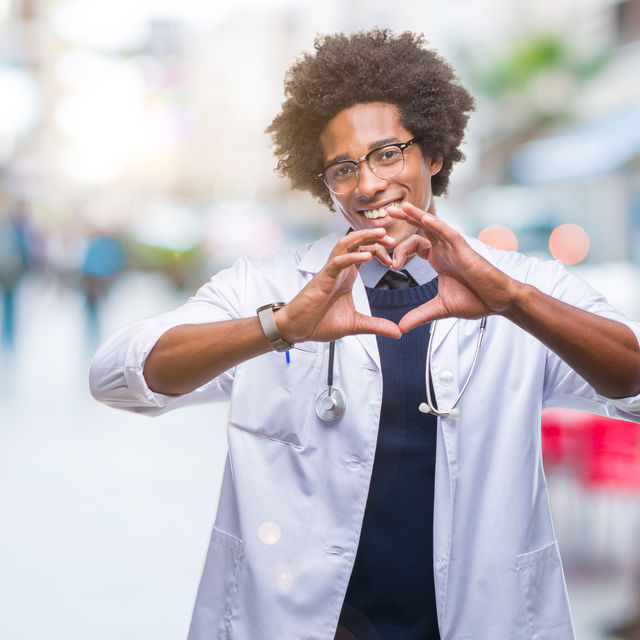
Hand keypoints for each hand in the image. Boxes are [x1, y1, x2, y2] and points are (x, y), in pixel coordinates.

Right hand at [277, 228, 402, 342]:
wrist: (298, 329)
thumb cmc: (320, 322)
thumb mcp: (356, 325)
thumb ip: (377, 326)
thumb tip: (398, 333)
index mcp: (347, 276)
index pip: (365, 252)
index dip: (381, 249)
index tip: (395, 258)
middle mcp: (340, 269)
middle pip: (356, 242)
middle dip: (375, 236)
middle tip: (393, 238)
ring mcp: (331, 272)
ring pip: (346, 244)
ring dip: (363, 237)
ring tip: (380, 235)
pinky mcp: (322, 279)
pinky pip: (338, 262)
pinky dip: (352, 257)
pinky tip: (367, 256)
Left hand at [387, 202, 519, 331]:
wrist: (497, 302)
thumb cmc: (475, 300)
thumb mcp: (440, 309)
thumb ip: (419, 315)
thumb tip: (400, 328)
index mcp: (438, 259)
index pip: (414, 245)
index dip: (400, 252)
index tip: (392, 266)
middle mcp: (444, 249)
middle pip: (421, 229)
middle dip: (404, 220)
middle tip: (386, 213)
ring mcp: (454, 247)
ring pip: (433, 225)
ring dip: (416, 215)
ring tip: (401, 208)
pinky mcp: (464, 249)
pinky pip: (448, 233)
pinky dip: (436, 225)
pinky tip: (424, 218)